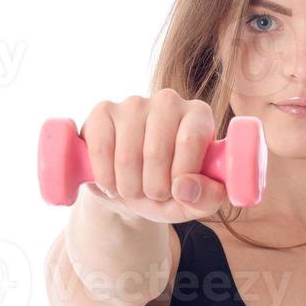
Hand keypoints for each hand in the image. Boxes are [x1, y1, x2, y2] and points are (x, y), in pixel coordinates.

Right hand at [77, 88, 229, 224]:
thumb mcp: (194, 204)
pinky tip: (112, 182)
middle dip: (153, 189)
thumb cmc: (169, 193)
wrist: (129, 191)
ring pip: (126, 157)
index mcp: (199, 116)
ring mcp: (133, 104)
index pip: (189, 141)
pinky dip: (106, 178)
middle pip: (155, 152)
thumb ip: (205, 199)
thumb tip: (186, 188)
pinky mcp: (103, 111)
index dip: (180, 177)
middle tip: (154, 195)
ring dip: (129, 188)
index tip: (177, 192)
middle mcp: (168, 101)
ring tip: (135, 190)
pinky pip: (100, 150)